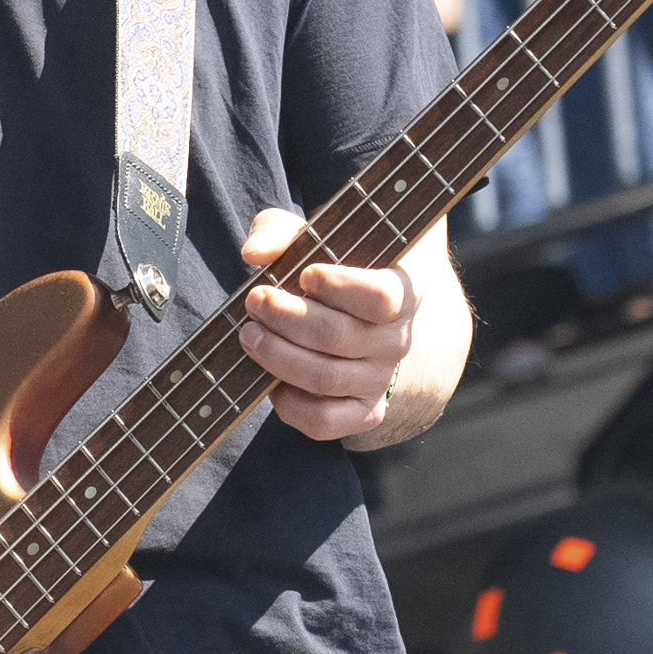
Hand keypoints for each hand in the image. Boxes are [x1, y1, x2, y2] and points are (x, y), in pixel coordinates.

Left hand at [235, 206, 418, 441]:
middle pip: (338, 336)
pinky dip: (290, 406)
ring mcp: (380, 380)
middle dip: (286, 318)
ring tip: (250, 334)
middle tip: (256, 300)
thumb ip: (283, 231)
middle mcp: (396, 341)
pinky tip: (270, 382)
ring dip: (278, 356)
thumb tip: (255, 253)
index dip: (340, 287)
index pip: (381, 297)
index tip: (305, 275)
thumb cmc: (337, 267)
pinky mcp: (362, 412)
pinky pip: (324, 422)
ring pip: (326, 378)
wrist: (373, 317)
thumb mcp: (317, 237)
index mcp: (402, 292)